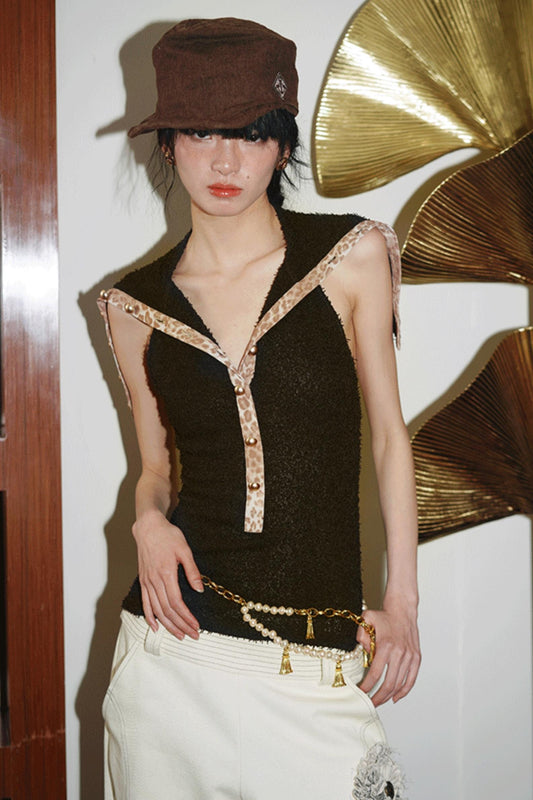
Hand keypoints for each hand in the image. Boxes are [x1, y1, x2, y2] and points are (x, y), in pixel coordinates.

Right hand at [133, 510, 202, 639]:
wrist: (148, 527)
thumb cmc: (168, 536)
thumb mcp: (185, 550)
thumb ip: (192, 571)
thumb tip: (199, 589)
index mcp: (166, 573)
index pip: (177, 603)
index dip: (186, 617)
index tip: (196, 626)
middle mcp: (155, 581)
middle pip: (167, 610)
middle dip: (180, 625)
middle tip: (192, 635)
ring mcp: (147, 582)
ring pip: (157, 610)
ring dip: (168, 625)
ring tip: (179, 635)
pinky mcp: (143, 580)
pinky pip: (145, 603)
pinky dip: (149, 617)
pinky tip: (156, 627)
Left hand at [356, 598, 420, 705]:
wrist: (402, 609)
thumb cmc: (384, 616)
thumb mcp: (366, 620)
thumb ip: (360, 635)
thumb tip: (362, 652)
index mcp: (386, 646)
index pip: (375, 674)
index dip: (366, 686)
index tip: (360, 692)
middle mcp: (399, 653)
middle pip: (388, 683)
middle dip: (377, 697)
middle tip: (369, 703)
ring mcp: (409, 656)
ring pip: (399, 684)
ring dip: (389, 696)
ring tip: (380, 700)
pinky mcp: (416, 658)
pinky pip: (411, 679)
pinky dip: (404, 691)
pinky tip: (396, 697)